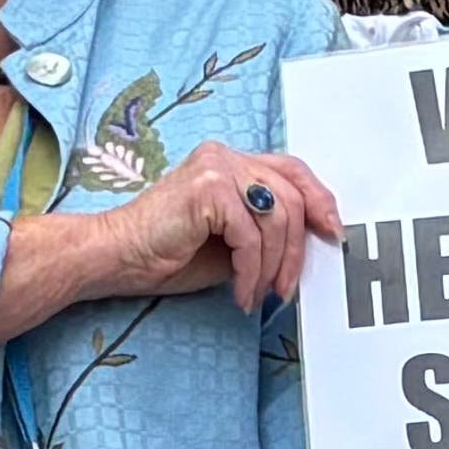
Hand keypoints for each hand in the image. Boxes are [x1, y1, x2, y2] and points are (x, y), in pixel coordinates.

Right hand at [108, 143, 340, 313]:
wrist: (116, 257)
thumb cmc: (167, 252)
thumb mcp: (231, 239)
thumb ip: (266, 230)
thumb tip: (311, 244)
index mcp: (231, 161)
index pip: (292, 170)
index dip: (320, 200)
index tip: (333, 234)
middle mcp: (225, 156)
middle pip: (291, 198)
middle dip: (297, 251)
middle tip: (287, 288)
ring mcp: (216, 167)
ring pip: (276, 220)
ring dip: (273, 268)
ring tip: (258, 293)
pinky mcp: (207, 188)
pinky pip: (251, 237)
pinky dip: (251, 272)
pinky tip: (239, 291)